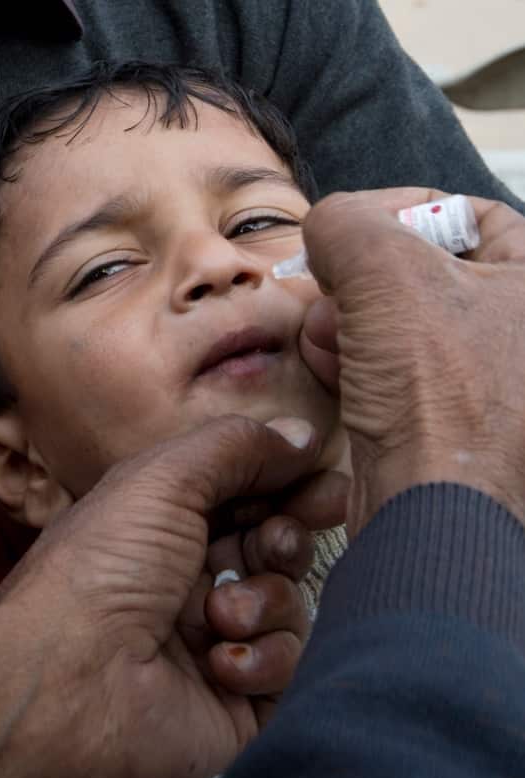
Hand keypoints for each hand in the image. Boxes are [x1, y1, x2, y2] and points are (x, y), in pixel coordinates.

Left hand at [0, 414, 328, 777]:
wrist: (70, 683)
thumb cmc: (100, 571)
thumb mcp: (162, 480)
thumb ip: (236, 448)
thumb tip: (301, 434)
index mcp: (157, 528)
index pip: (242, 497)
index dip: (285, 486)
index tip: (323, 482)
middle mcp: (183, 583)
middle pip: (273, 548)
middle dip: (285, 538)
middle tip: (273, 543)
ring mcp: (210, 644)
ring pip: (287, 606)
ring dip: (265, 602)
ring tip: (220, 616)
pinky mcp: (236, 703)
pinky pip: (286, 668)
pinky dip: (261, 660)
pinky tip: (218, 666)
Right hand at [299, 189, 524, 532]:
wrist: (438, 509)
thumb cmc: (442, 398)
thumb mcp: (386, 275)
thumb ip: (349, 224)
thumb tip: (329, 223)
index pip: (467, 214)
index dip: (397, 213)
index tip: (346, 230)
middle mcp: (522, 331)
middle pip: (424, 273)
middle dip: (361, 282)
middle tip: (330, 290)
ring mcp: (492, 382)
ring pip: (400, 325)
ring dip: (349, 323)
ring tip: (326, 336)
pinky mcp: (451, 422)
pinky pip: (396, 373)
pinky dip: (356, 364)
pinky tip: (330, 368)